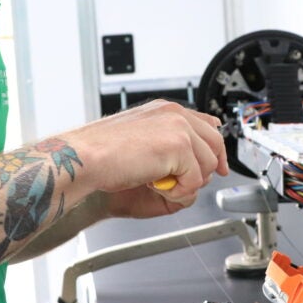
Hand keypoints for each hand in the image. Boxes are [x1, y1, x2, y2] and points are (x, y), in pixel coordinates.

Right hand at [64, 100, 228, 202]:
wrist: (84, 159)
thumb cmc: (102, 156)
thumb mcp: (143, 144)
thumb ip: (170, 146)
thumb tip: (197, 164)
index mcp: (165, 111)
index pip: (208, 124)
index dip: (216, 149)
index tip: (218, 167)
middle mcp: (174, 114)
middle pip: (216, 144)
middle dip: (205, 170)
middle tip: (182, 185)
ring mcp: (179, 128)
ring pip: (208, 165)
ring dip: (186, 183)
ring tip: (158, 184)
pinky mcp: (179, 145)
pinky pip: (196, 180)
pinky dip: (178, 192)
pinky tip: (155, 186)